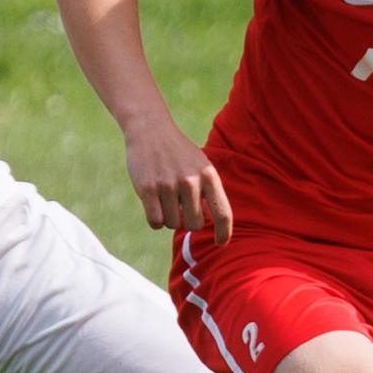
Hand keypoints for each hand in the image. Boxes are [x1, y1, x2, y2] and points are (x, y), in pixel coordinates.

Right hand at [124, 115, 233, 243]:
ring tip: (165, 198)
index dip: (224, 232)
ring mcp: (169, 185)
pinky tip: (154, 205)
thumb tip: (211, 225)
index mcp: (209, 176)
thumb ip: (208, 191)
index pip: (222, 212)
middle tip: (180, 208)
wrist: (150, 129)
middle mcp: (191, 181)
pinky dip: (155, 220)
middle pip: (195, 224)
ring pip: (172, 223)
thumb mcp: (201, 165)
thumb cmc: (178, 153)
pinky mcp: (148, 189)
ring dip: (169, 217)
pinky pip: (156, 222)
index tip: (220, 243)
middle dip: (187, 221)